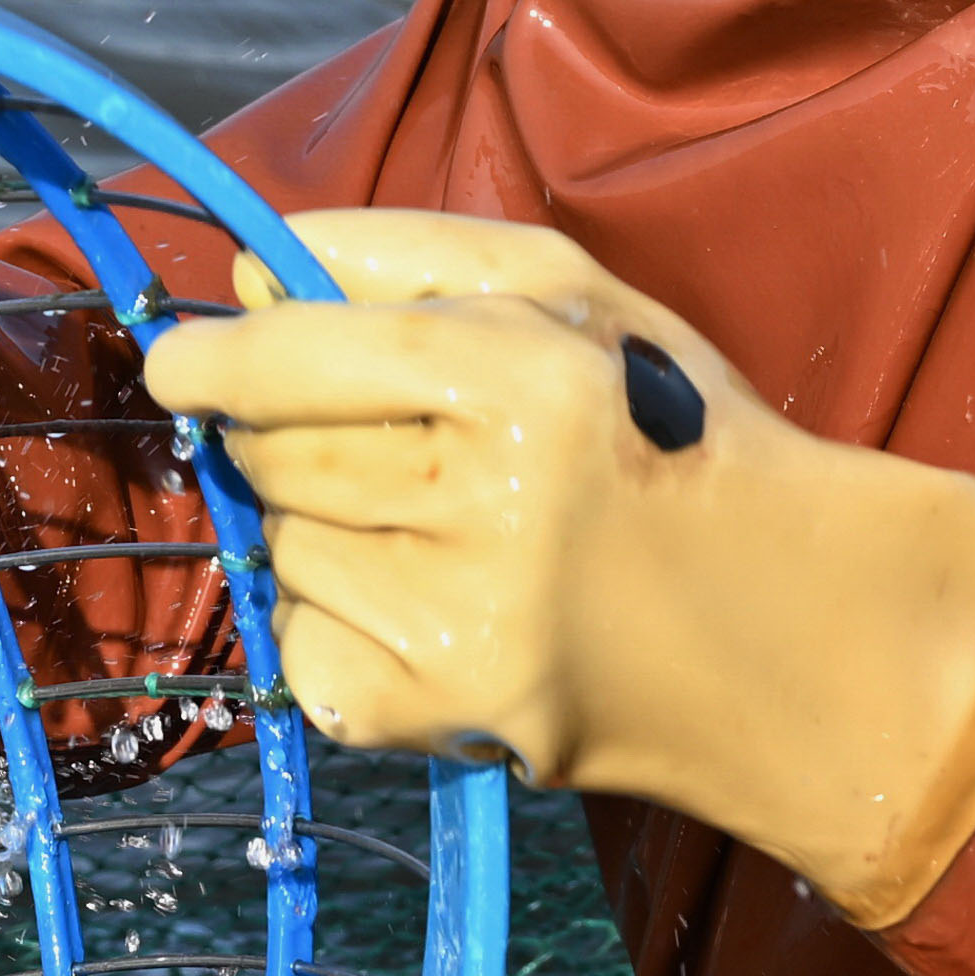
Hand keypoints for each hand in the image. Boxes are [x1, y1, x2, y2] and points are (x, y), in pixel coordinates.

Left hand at [135, 211, 974, 924]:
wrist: (796, 628)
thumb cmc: (671, 439)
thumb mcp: (578, 303)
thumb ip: (408, 259)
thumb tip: (244, 277)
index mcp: (534, 381)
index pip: (316, 354)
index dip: (226, 357)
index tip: (179, 360)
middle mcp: (495, 504)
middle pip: (282, 455)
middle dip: (285, 437)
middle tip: (371, 439)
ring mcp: (467, 624)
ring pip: (289, 550)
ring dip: (325, 527)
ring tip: (437, 525)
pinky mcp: (448, 715)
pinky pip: (307, 650)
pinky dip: (338, 621)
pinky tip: (429, 605)